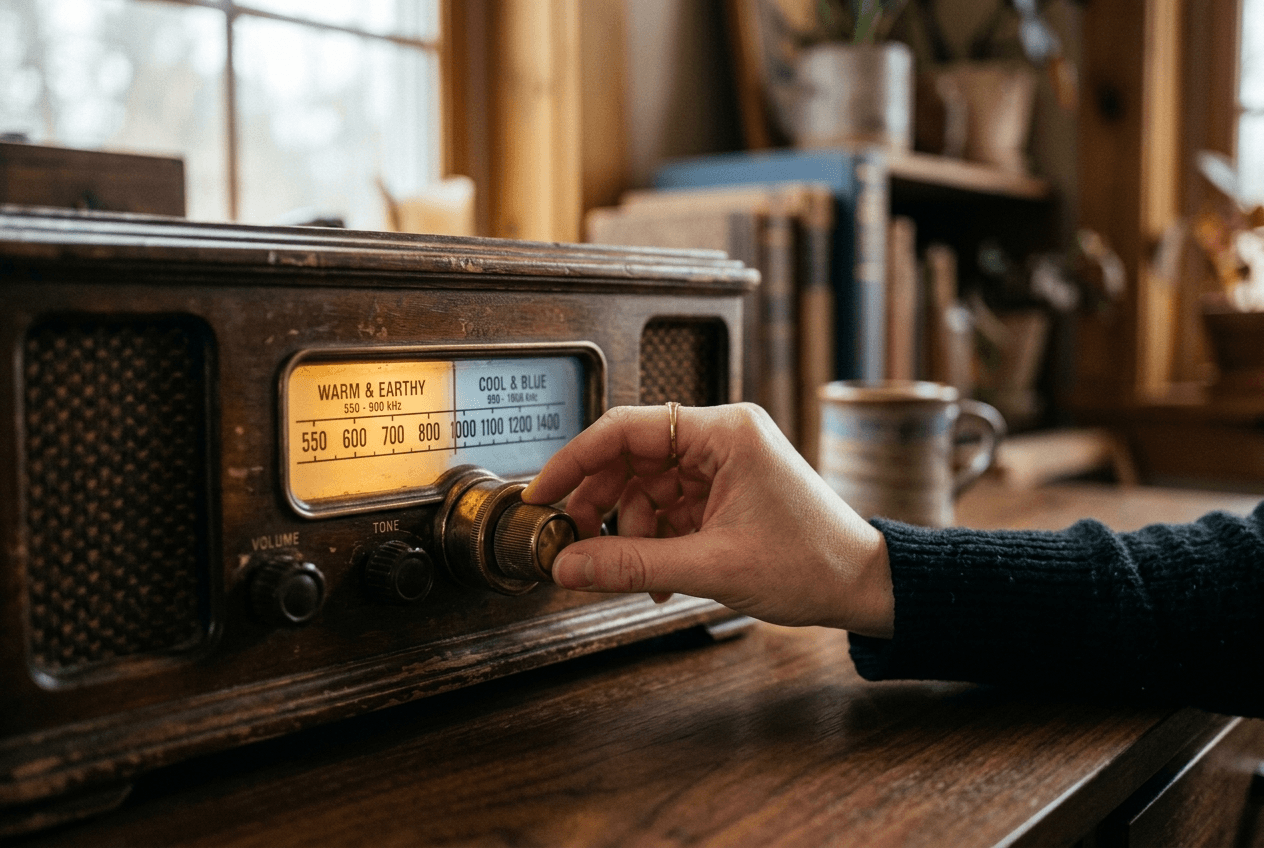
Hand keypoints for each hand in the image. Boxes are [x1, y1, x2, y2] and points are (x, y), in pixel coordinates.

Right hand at [522, 403, 893, 636]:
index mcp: (726, 432)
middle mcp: (723, 438)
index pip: (627, 429)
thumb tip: (569, 566)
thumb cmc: (814, 563)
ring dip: (630, 532)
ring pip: (645, 488)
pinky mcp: (725, 492)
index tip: (543, 491)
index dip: (576, 460)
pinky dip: (654, 541)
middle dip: (602, 505)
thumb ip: (631, 565)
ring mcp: (724, 465)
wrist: (864, 587)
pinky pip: (667, 508)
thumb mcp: (712, 567)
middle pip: (632, 459)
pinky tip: (659, 574)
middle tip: (578, 542)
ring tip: (637, 573)